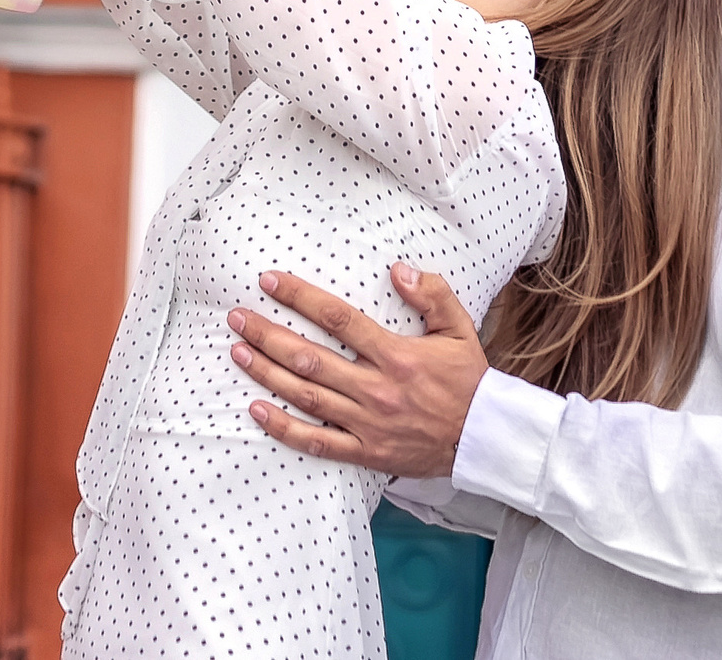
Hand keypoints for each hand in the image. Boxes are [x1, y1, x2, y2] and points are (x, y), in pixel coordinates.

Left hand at [226, 264, 488, 477]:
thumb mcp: (460, 328)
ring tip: (237, 353)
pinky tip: (257, 410)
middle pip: (310, 358)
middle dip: (268, 335)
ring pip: (306, 397)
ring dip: (267, 373)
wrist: (484, 438)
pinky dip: (284, 428)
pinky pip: (317, 442)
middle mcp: (377, 389)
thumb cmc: (468, 380)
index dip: (301, 298)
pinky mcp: (366, 452)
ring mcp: (368, 423)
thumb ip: (432, 294)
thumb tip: (398, 269)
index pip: (339, 320)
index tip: (271, 281)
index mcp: (397, 355)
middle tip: (237, 317)